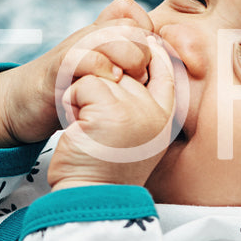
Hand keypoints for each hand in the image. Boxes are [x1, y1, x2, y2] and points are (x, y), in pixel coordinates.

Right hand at [0, 0, 155, 147]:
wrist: (23, 103)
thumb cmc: (68, 92)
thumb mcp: (102, 77)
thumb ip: (127, 66)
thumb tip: (158, 63)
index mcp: (103, 36)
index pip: (137, 18)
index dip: (149, 41)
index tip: (147, 68)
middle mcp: (89, 36)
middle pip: (131, 26)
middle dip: (143, 54)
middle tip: (137, 79)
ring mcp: (73, 49)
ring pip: (114, 36)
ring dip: (128, 60)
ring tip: (123, 82)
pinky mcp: (57, 68)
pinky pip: (85, 58)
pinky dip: (101, 70)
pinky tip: (106, 85)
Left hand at [47, 33, 176, 189]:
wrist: (91, 198)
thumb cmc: (105, 171)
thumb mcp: (138, 139)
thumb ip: (145, 107)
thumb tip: (145, 68)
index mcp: (165, 119)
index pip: (167, 72)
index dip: (155, 55)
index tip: (148, 43)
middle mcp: (156, 113)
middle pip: (127, 72)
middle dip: (103, 89)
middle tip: (95, 126)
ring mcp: (136, 110)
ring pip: (104, 75)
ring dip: (84, 97)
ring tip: (86, 128)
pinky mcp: (111, 111)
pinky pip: (85, 84)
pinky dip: (72, 102)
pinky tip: (78, 126)